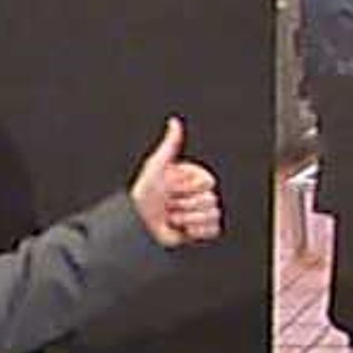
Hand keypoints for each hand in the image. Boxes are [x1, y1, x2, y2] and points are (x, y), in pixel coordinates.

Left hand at [127, 115, 223, 247]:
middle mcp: (194, 195)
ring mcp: (198, 213)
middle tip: (169, 205)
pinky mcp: (199, 230)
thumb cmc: (143, 197)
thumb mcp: (156, 166)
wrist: (138, 226)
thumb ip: (170, 145)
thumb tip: (174, 122)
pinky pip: (213, 229)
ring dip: (189, 218)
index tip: (172, 187)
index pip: (208, 181)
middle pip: (211, 199)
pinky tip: (183, 228)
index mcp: (188, 179)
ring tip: (172, 217)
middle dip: (187, 204)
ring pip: (212, 214)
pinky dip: (198, 231)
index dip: (190, 186)